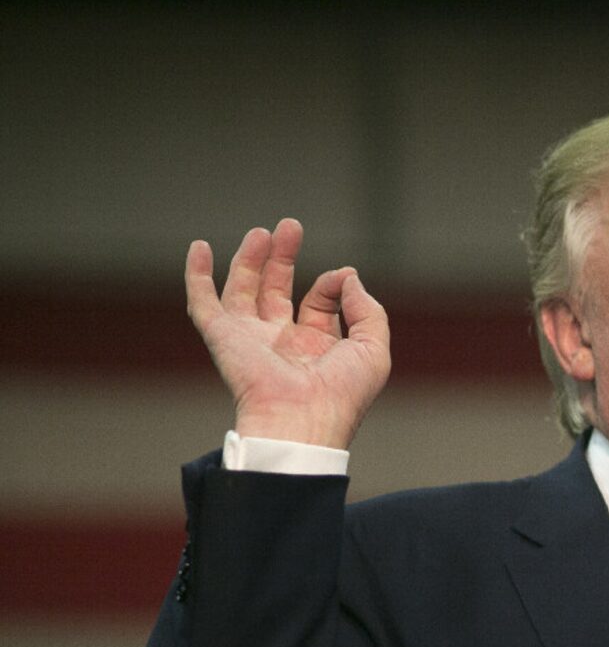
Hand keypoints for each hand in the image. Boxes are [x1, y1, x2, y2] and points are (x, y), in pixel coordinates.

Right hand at [186, 218, 390, 448]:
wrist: (302, 420)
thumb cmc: (342, 394)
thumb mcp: (373, 348)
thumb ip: (368, 310)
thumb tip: (348, 276)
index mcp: (318, 349)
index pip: (319, 303)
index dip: (330, 284)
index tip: (340, 278)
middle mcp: (282, 343)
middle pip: (277, 290)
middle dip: (283, 258)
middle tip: (290, 226)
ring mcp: (251, 340)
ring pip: (244, 290)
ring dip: (250, 259)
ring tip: (262, 232)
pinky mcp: (223, 339)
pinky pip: (203, 304)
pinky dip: (197, 276)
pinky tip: (200, 248)